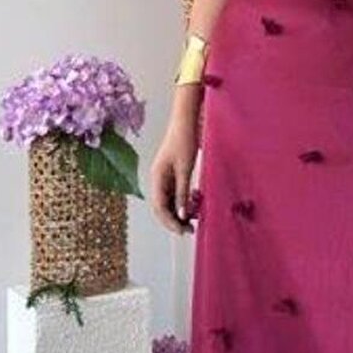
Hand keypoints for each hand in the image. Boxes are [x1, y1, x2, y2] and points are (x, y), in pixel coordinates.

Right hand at [148, 120, 200, 234]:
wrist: (185, 122)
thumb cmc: (184, 141)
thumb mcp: (185, 169)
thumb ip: (182, 192)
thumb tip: (181, 214)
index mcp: (157, 178)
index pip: (160, 207)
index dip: (170, 221)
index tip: (183, 230)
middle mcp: (158, 179)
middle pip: (162, 207)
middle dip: (175, 219)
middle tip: (191, 229)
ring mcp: (164, 177)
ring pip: (170, 202)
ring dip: (180, 211)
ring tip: (195, 217)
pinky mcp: (172, 174)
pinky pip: (176, 194)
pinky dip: (184, 201)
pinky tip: (195, 203)